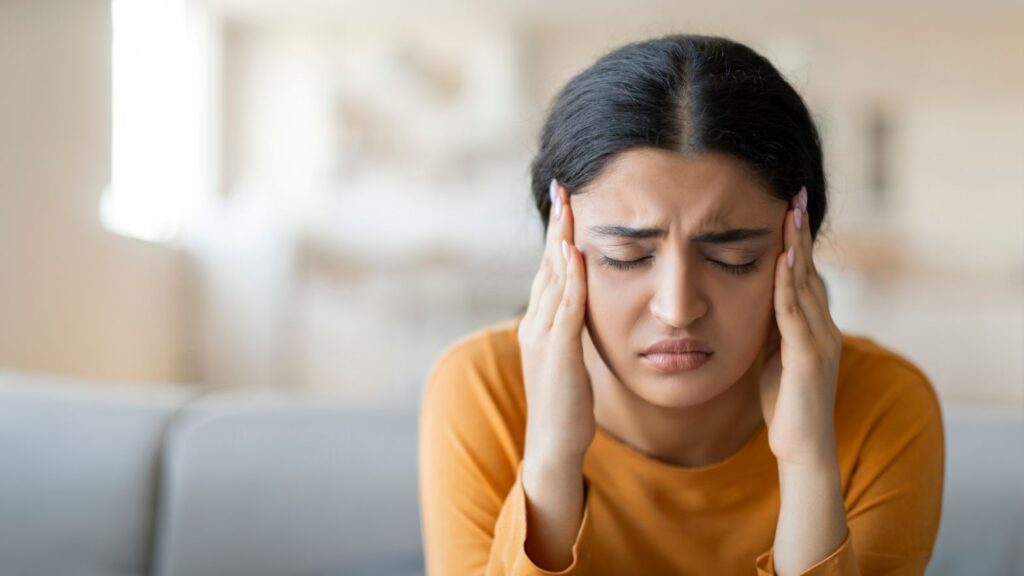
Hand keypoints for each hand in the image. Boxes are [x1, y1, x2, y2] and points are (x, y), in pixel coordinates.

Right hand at [518, 179, 593, 462]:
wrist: (553, 444)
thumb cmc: (566, 404)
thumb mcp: (568, 358)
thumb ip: (570, 328)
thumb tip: (580, 302)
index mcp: (539, 323)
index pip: (549, 269)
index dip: (557, 235)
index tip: (565, 202)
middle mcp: (535, 323)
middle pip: (546, 265)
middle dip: (556, 226)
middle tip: (563, 188)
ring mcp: (542, 337)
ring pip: (552, 279)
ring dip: (560, 241)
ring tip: (568, 207)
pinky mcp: (557, 352)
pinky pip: (564, 308)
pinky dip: (569, 278)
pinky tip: (575, 254)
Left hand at [758, 187, 842, 466]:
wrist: (802, 449)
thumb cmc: (786, 406)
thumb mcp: (774, 358)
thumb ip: (772, 330)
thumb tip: (758, 304)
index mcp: (814, 326)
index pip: (804, 274)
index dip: (797, 241)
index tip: (788, 206)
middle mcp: (823, 327)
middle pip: (810, 270)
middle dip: (801, 232)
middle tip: (795, 193)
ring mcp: (820, 341)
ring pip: (806, 285)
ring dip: (797, 247)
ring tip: (791, 212)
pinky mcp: (810, 357)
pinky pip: (796, 313)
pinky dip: (789, 284)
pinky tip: (784, 259)